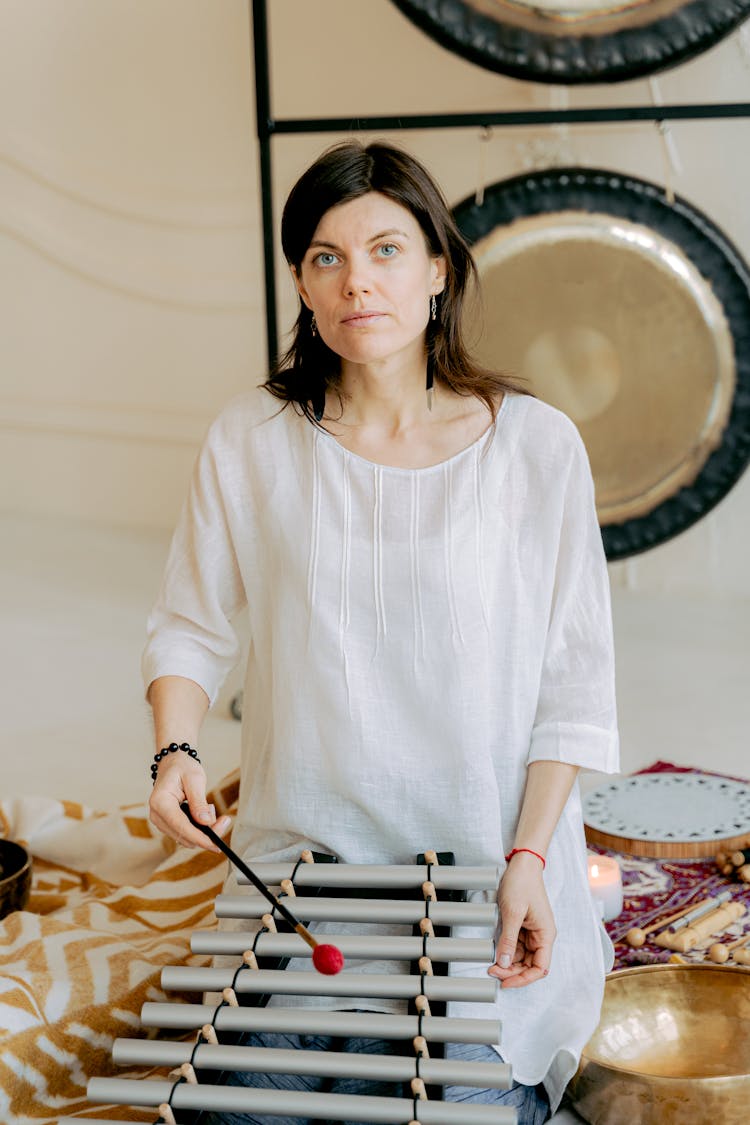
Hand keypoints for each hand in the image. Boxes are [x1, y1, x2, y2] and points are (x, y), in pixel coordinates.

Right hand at [148, 753, 230, 851]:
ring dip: (203, 831)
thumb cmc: (182, 767)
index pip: (180, 826)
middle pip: (184, 836)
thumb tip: (206, 822)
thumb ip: (199, 802)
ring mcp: (160, 821)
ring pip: (185, 838)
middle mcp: (157, 815)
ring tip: (210, 808)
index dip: (199, 838)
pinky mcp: (167, 824)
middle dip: (206, 834)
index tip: (216, 845)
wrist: (172, 764)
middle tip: (225, 820)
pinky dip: (198, 829)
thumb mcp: (195, 779)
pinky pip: (185, 833)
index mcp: (160, 802)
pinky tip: (204, 813)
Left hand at [488, 852, 555, 988]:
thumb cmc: (522, 883)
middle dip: (512, 971)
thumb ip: (508, 939)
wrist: (522, 864)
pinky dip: (506, 951)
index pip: (540, 968)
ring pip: (521, 957)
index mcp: (545, 935)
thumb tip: (503, 963)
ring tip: (491, 963)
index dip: (524, 979)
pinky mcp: (523, 927)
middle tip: (493, 971)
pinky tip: (495, 951)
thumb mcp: (513, 912)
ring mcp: (532, 932)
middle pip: (529, 965)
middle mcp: (541, 936)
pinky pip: (516, 946)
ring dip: (507, 963)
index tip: (506, 982)